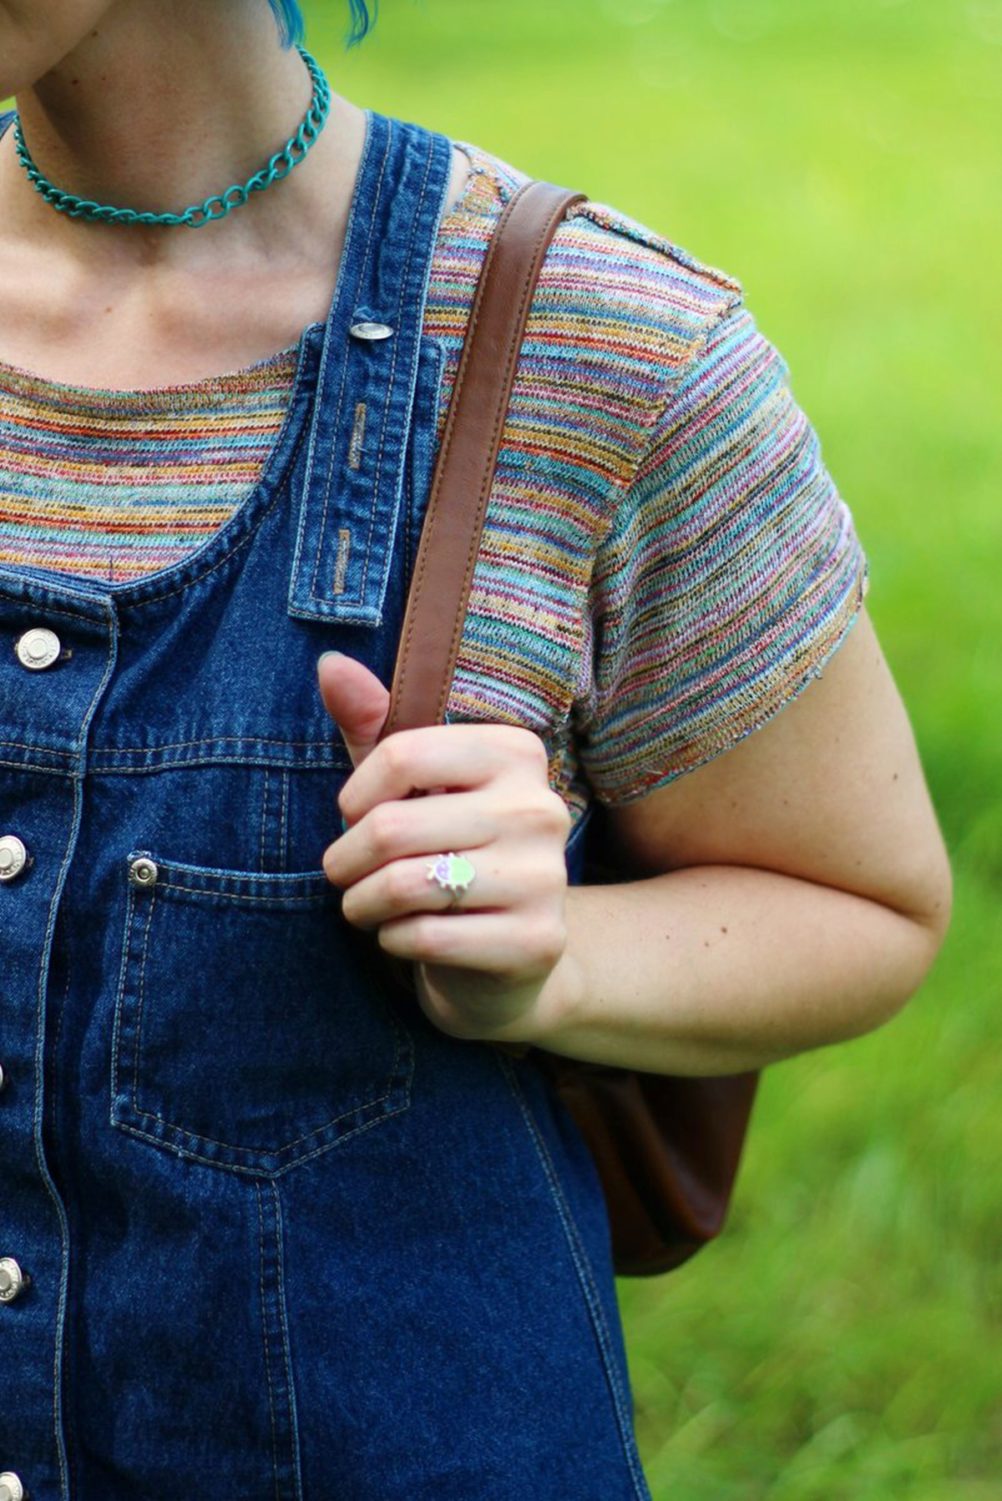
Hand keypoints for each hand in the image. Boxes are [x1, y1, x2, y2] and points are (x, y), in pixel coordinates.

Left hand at [317, 652, 571, 1044]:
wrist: (509, 954)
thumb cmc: (446, 851)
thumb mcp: (410, 785)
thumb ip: (370, 724)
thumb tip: (330, 664)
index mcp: (517, 754)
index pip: (402, 755)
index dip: (355, 794)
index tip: (352, 815)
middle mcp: (540, 809)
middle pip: (394, 827)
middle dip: (346, 860)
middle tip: (342, 874)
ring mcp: (545, 877)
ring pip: (405, 885)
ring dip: (361, 903)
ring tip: (361, 906)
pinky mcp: (537, 941)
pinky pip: (426, 936)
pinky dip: (392, 939)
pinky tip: (402, 935)